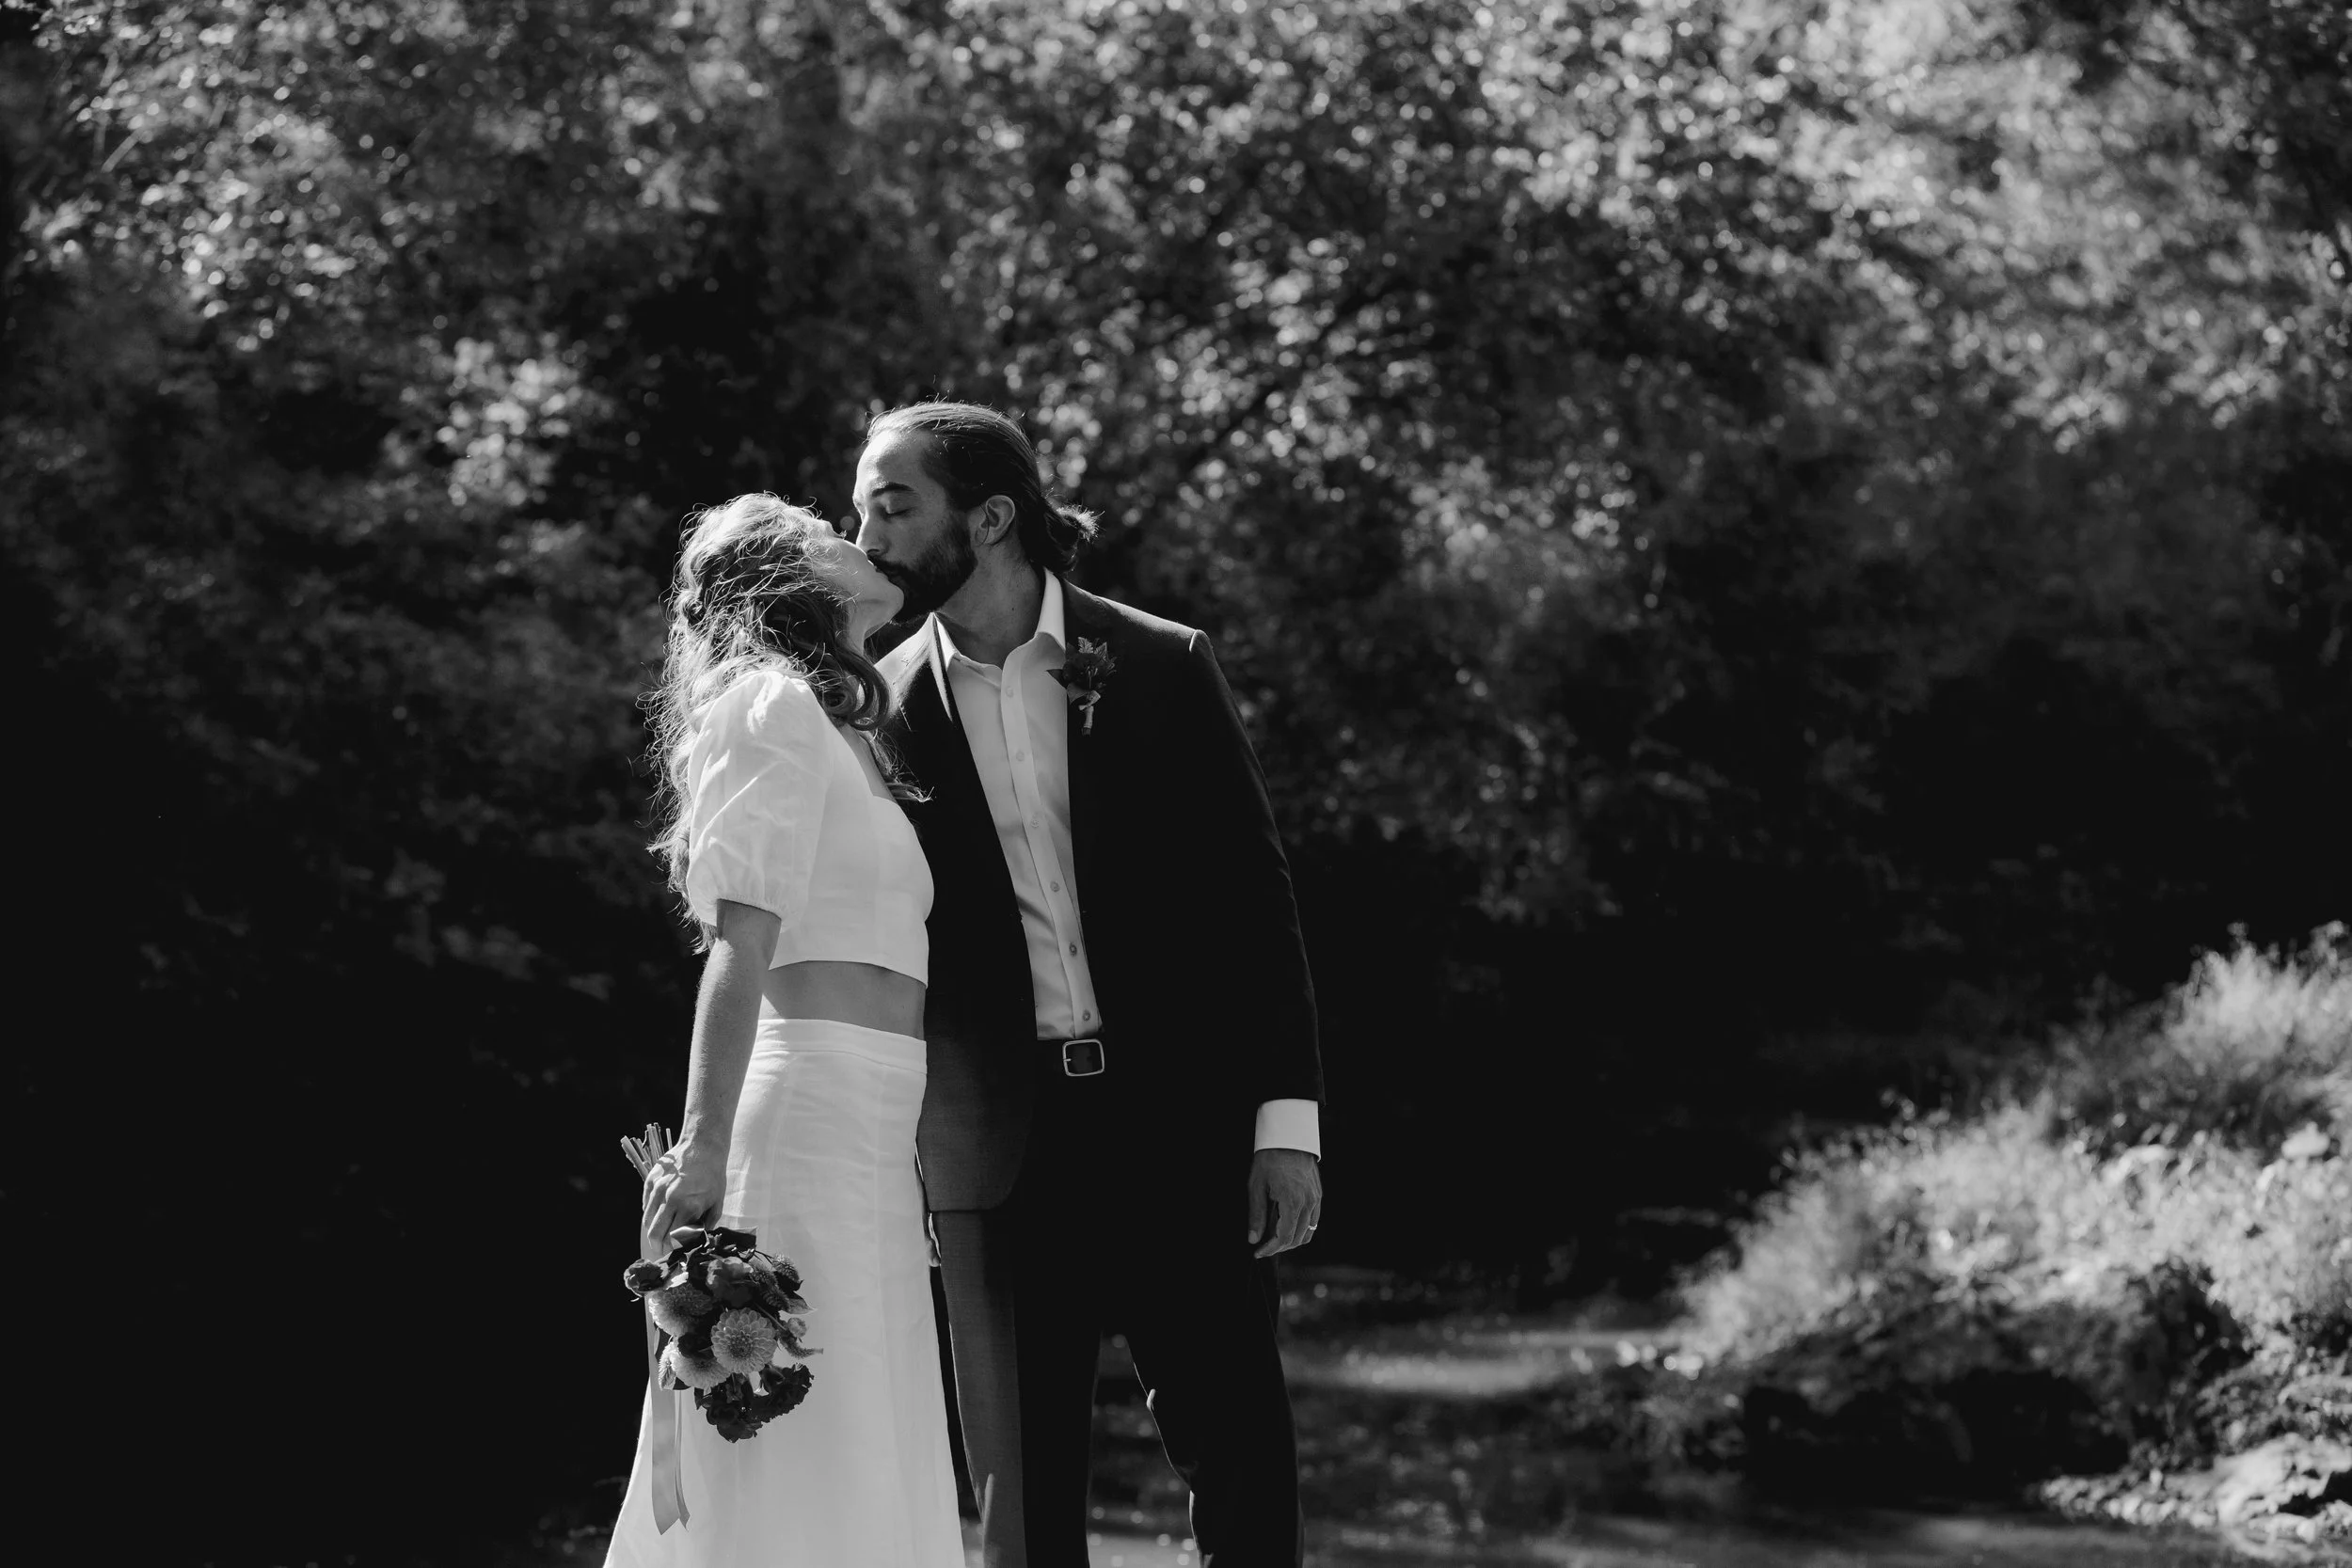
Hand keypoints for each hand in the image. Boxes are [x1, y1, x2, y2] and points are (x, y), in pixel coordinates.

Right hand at [640, 1137, 727, 1257]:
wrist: (702, 1146)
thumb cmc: (713, 1176)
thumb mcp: (717, 1203)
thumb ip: (705, 1225)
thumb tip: (694, 1243)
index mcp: (689, 1206)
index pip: (673, 1239)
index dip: (673, 1249)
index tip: (675, 1252)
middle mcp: (671, 1199)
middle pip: (654, 1234)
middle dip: (658, 1247)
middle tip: (663, 1250)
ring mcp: (658, 1189)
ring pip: (647, 1222)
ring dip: (652, 1233)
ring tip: (659, 1236)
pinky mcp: (650, 1181)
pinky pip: (645, 1206)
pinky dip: (651, 1215)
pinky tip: (660, 1216)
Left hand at [1246, 1148, 1322, 1257]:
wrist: (1289, 1137)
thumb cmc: (1270, 1159)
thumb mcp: (1256, 1186)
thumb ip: (1256, 1215)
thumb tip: (1253, 1239)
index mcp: (1292, 1202)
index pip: (1285, 1237)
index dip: (1271, 1249)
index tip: (1258, 1252)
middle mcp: (1308, 1203)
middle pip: (1297, 1238)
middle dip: (1280, 1247)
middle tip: (1263, 1246)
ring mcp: (1316, 1199)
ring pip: (1309, 1233)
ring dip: (1292, 1240)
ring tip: (1275, 1238)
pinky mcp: (1318, 1195)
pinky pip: (1314, 1221)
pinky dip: (1302, 1230)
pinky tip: (1288, 1226)